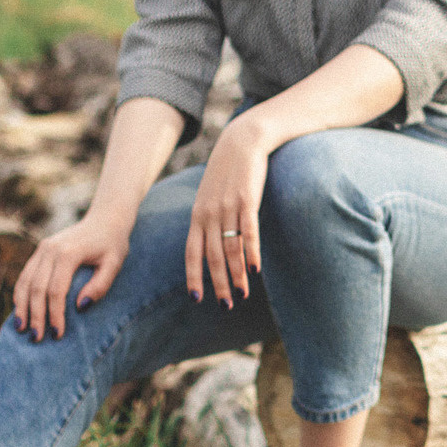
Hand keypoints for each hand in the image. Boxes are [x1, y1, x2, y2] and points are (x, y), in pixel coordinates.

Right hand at [13, 210, 133, 340]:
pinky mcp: (39, 251)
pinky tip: (20, 310)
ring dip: (22, 307)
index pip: (56, 290)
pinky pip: (25, 275)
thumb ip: (100, 285)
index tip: (58, 334)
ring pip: (25, 281)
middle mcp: (50, 249)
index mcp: (68, 253)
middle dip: (36, 315)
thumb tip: (80, 307)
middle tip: (37, 338)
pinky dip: (21, 294)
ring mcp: (42, 249)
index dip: (55, 314)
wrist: (105, 220)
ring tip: (21, 329)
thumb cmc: (112, 245)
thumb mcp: (114, 264)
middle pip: (37, 288)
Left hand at [186, 118, 271, 306]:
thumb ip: (208, 219)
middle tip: (225, 305)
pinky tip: (255, 269)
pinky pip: (248, 232)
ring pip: (230, 249)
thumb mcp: (210, 196)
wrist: (241, 142)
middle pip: (212, 256)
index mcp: (197, 215)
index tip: (197, 297)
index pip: (191, 252)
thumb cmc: (228, 172)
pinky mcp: (248, 201)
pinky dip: (251, 252)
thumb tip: (210, 244)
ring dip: (236, 275)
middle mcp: (209, 214)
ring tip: (243, 293)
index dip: (194, 275)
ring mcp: (228, 208)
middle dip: (218, 284)